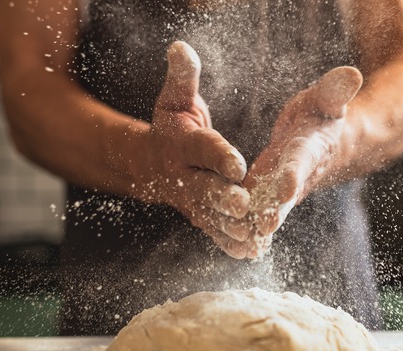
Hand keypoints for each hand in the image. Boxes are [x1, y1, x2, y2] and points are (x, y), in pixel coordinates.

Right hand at [129, 41, 251, 257]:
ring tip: (253, 235)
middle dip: (223, 197)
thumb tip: (180, 47)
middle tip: (244, 205)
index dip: (219, 155)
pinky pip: (213, 232)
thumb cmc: (171, 126)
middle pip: (205, 188)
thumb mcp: (175, 99)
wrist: (149, 163)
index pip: (202, 149)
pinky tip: (250, 252)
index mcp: (182, 145)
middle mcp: (184, 176)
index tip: (238, 163)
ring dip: (230, 227)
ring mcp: (190, 201)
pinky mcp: (198, 217)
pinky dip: (229, 243)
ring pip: (210, 216)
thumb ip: (183, 77)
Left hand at [240, 67, 363, 257]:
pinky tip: (236, 246)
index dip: (293, 174)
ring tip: (243, 243)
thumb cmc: (322, 114)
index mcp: (310, 148)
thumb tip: (352, 73)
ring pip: (270, 209)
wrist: (327, 142)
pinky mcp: (269, 194)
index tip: (285, 188)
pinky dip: (250, 228)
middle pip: (286, 195)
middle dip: (275, 211)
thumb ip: (335, 90)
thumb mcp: (327, 99)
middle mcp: (298, 173)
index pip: (301, 161)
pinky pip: (259, 212)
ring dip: (258, 226)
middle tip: (263, 228)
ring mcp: (283, 188)